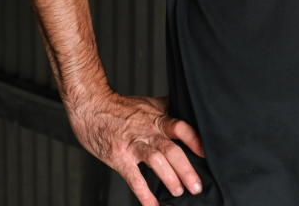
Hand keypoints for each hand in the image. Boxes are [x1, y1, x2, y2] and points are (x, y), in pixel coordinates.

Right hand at [69, 91, 204, 205]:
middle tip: (196, 185)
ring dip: (169, 178)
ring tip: (178, 192)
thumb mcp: (149, 103)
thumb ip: (168, 108)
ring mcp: (133, 145)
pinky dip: (143, 193)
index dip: (195, 140)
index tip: (207, 153)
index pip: (181, 127)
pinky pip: (133, 177)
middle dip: (186, 169)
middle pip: (171, 149)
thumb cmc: (121, 107)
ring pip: (156, 161)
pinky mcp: (119, 158)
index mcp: (158, 120)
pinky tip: (152, 205)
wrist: (91, 107)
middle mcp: (148, 132)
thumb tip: (188, 108)